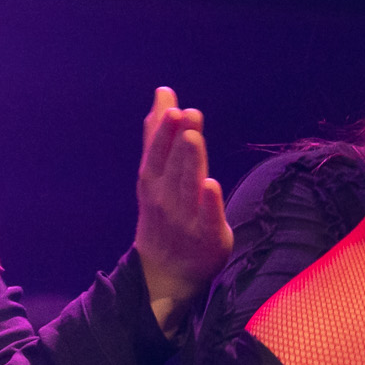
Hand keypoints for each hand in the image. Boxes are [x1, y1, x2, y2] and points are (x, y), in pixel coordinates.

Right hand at [135, 87, 231, 336]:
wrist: (164, 272)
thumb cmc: (163, 213)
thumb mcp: (155, 174)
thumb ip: (159, 135)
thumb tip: (163, 93)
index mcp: (153, 181)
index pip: (157, 152)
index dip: (163, 131)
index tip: (171, 106)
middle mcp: (166, 198)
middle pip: (172, 166)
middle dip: (176, 141)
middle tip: (184, 113)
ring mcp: (185, 219)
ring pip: (188, 187)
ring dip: (190, 163)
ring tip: (194, 138)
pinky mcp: (207, 237)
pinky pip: (207, 219)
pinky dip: (208, 204)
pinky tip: (211, 185)